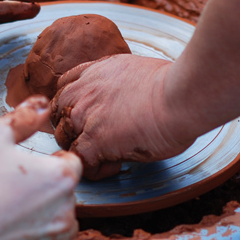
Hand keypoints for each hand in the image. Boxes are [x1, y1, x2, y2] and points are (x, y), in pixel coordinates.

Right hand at [0, 96, 81, 239]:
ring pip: (58, 223)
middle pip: (64, 194)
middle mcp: (65, 210)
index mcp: (61, 177)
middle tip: (10, 187)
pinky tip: (8, 233)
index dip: (49, 161)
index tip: (28, 165)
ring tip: (9, 210)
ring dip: (42, 217)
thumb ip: (23, 118)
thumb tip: (43, 104)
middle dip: (44, 189)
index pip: (70, 163)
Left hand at [51, 55, 197, 179]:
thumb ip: (119, 83)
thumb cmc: (173, 85)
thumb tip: (127, 98)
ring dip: (81, 148)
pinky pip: (79, 160)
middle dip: (73, 128)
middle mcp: (84, 91)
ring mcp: (85, 115)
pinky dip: (94, 169)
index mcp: (94, 72)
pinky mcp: (94, 140)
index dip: (74, 105)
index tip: (90, 117)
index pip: (65, 88)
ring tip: (108, 154)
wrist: (181, 96)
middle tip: (97, 139)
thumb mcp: (136, 70)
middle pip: (58, 113)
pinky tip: (116, 165)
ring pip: (64, 138)